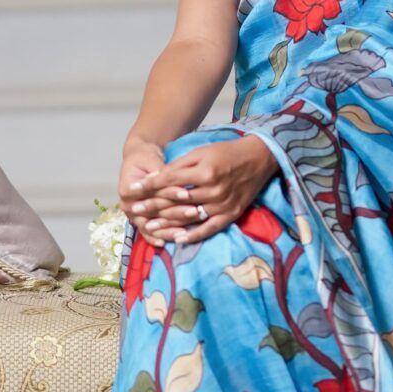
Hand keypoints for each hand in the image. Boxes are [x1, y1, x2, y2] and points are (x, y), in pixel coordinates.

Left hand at [119, 135, 274, 248]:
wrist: (259, 158)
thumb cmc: (226, 152)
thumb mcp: (201, 152)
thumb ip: (179, 166)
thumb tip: (156, 178)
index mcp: (204, 171)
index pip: (170, 181)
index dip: (150, 186)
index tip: (134, 190)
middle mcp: (213, 189)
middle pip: (177, 201)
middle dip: (153, 206)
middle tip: (136, 210)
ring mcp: (222, 204)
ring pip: (189, 217)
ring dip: (168, 223)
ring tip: (149, 226)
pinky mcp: (231, 214)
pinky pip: (209, 228)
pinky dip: (194, 235)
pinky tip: (178, 239)